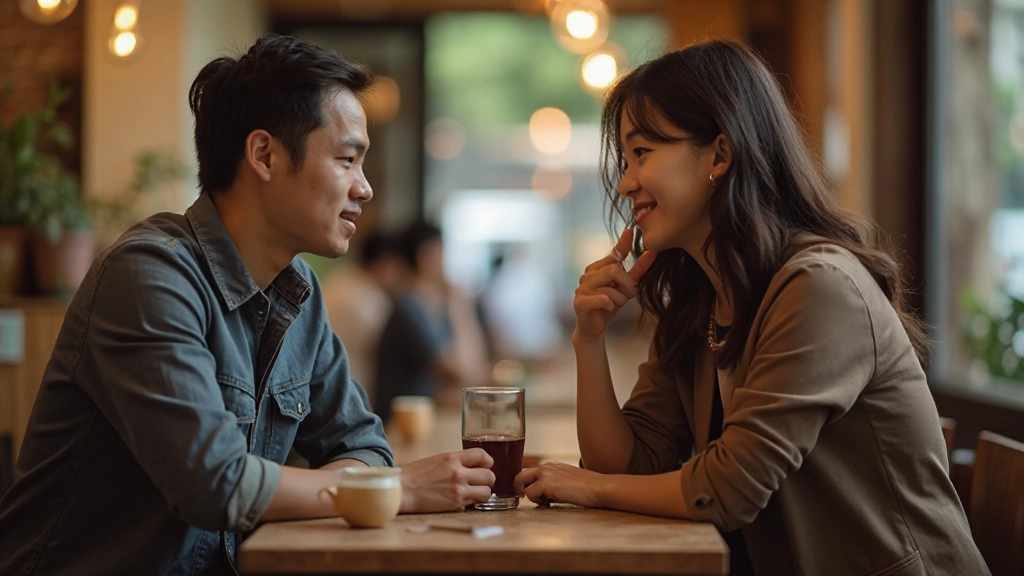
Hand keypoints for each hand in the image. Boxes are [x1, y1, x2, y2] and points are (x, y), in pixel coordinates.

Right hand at [399, 449, 494, 512]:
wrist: (403, 490)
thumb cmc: (416, 475)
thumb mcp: (437, 459)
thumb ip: (455, 461)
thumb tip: (471, 464)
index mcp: (452, 458)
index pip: (482, 455)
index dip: (488, 461)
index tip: (487, 465)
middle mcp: (458, 472)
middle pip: (489, 475)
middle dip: (488, 478)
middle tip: (483, 481)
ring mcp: (458, 489)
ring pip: (487, 491)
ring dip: (484, 492)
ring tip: (477, 492)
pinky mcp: (456, 503)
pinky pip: (475, 502)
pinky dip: (475, 501)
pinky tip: (468, 499)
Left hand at [513, 462, 610, 507]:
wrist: (599, 487)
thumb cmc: (588, 488)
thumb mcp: (566, 482)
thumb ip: (552, 484)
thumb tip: (540, 494)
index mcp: (551, 466)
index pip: (529, 472)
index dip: (527, 485)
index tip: (532, 495)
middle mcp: (546, 466)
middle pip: (519, 475)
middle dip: (520, 488)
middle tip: (529, 499)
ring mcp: (545, 473)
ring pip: (521, 483)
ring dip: (531, 496)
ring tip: (546, 502)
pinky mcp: (546, 483)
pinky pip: (530, 493)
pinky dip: (536, 501)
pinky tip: (550, 503)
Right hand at [573, 227, 656, 343]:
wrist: (593, 328)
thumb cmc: (608, 305)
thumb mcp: (625, 288)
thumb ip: (635, 271)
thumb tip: (651, 253)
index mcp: (598, 268)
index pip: (613, 254)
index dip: (623, 244)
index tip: (631, 232)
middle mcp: (588, 275)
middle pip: (615, 270)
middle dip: (627, 285)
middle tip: (627, 295)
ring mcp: (582, 287)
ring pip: (611, 288)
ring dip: (619, 300)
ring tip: (614, 305)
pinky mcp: (580, 301)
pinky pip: (603, 300)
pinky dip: (610, 306)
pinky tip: (606, 309)